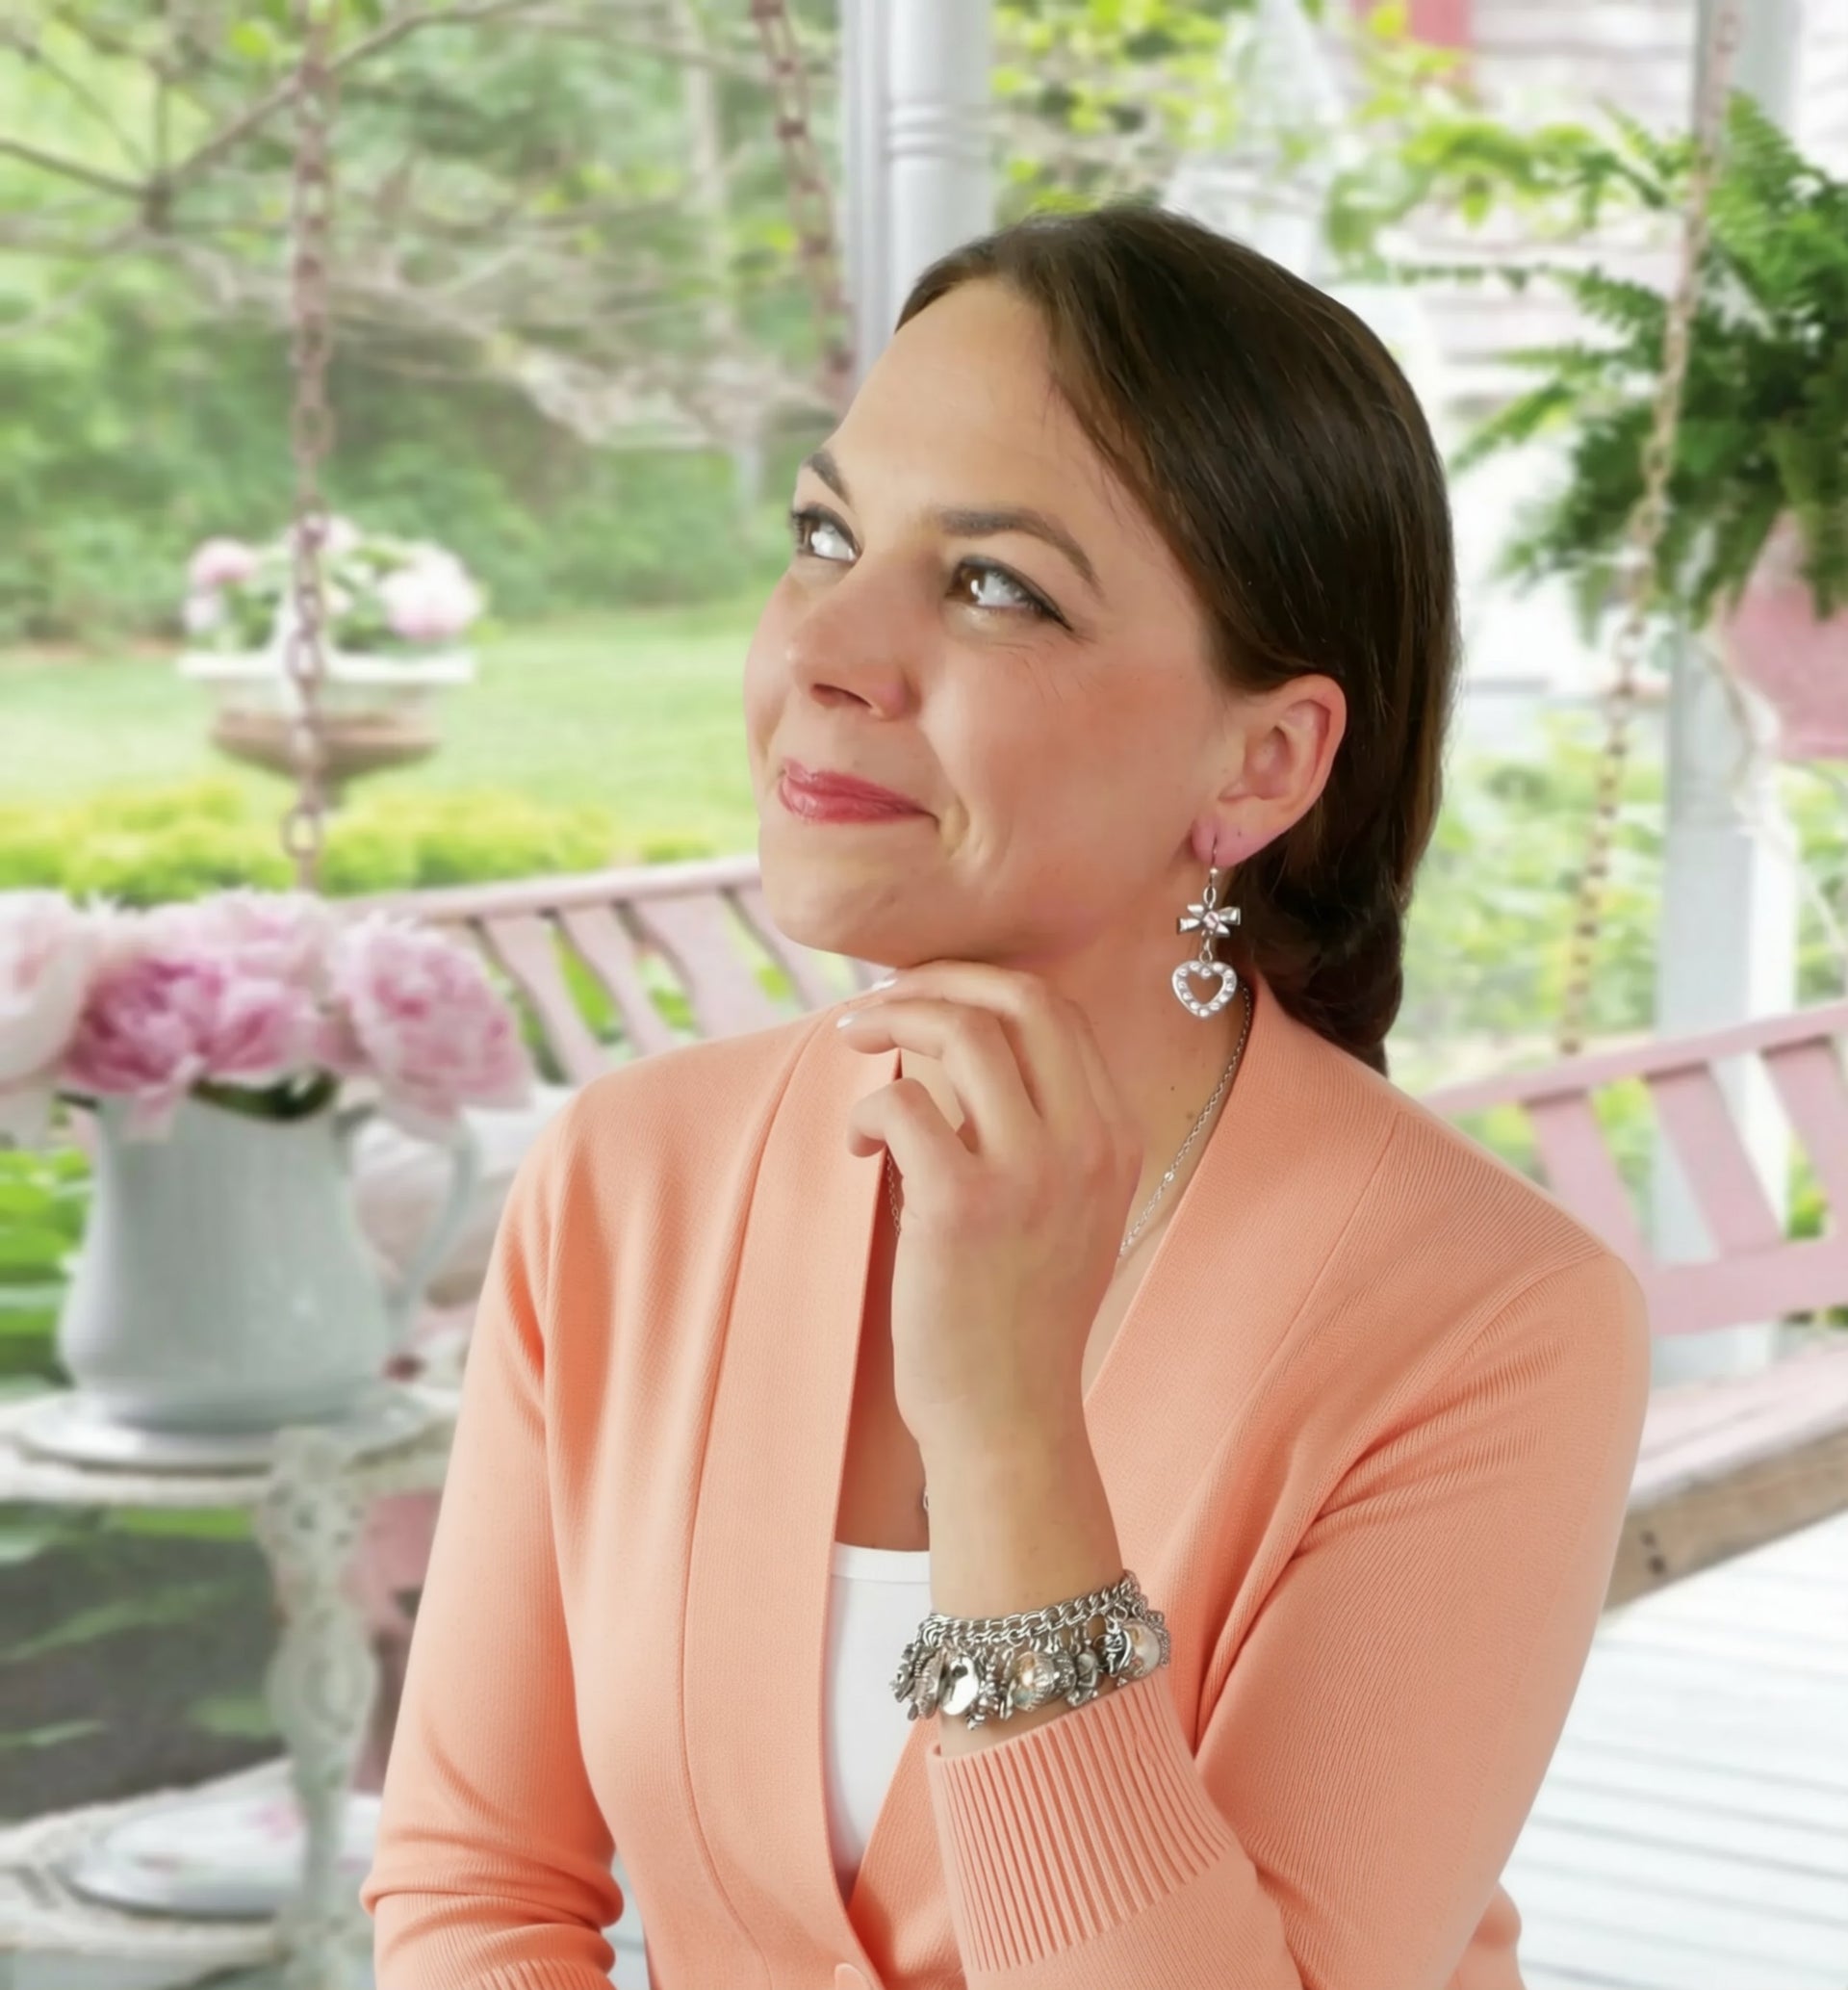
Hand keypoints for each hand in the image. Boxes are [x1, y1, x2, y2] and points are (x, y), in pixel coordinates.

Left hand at [834, 963, 1143, 1460]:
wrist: (1009, 1417)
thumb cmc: (1016, 1314)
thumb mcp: (1063, 1208)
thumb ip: (1038, 1129)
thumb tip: (959, 1043)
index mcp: (1117, 1138)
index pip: (1058, 1011)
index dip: (981, 985)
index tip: (925, 998)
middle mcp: (1088, 1146)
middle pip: (1020, 999)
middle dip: (937, 979)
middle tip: (879, 1003)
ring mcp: (1031, 1175)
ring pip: (963, 1031)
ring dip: (893, 1019)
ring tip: (852, 1043)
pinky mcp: (964, 1207)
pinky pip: (905, 1102)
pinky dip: (868, 1108)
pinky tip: (859, 1146)